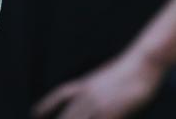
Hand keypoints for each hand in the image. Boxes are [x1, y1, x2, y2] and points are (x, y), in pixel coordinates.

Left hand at [31, 52, 163, 118]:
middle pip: (66, 117)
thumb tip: (89, 94)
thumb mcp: (104, 78)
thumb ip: (94, 88)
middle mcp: (86, 94)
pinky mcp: (111, 111)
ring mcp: (98, 103)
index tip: (33, 114)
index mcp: (84, 84)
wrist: (142, 62)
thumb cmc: (127, 70)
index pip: (58, 96)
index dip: (45, 106)